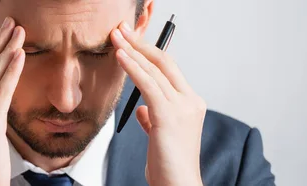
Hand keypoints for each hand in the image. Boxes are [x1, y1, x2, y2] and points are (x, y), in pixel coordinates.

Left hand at [111, 22, 205, 185]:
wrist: (179, 185)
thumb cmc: (169, 166)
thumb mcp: (161, 136)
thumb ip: (154, 118)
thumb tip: (142, 109)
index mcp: (190, 104)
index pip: (168, 70)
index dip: (148, 53)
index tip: (130, 41)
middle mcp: (190, 101)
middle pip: (164, 62)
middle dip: (141, 43)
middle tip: (122, 30)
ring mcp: (182, 106)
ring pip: (155, 70)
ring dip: (132, 51)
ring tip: (116, 38)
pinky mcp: (170, 115)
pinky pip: (148, 84)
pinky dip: (133, 68)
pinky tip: (121, 57)